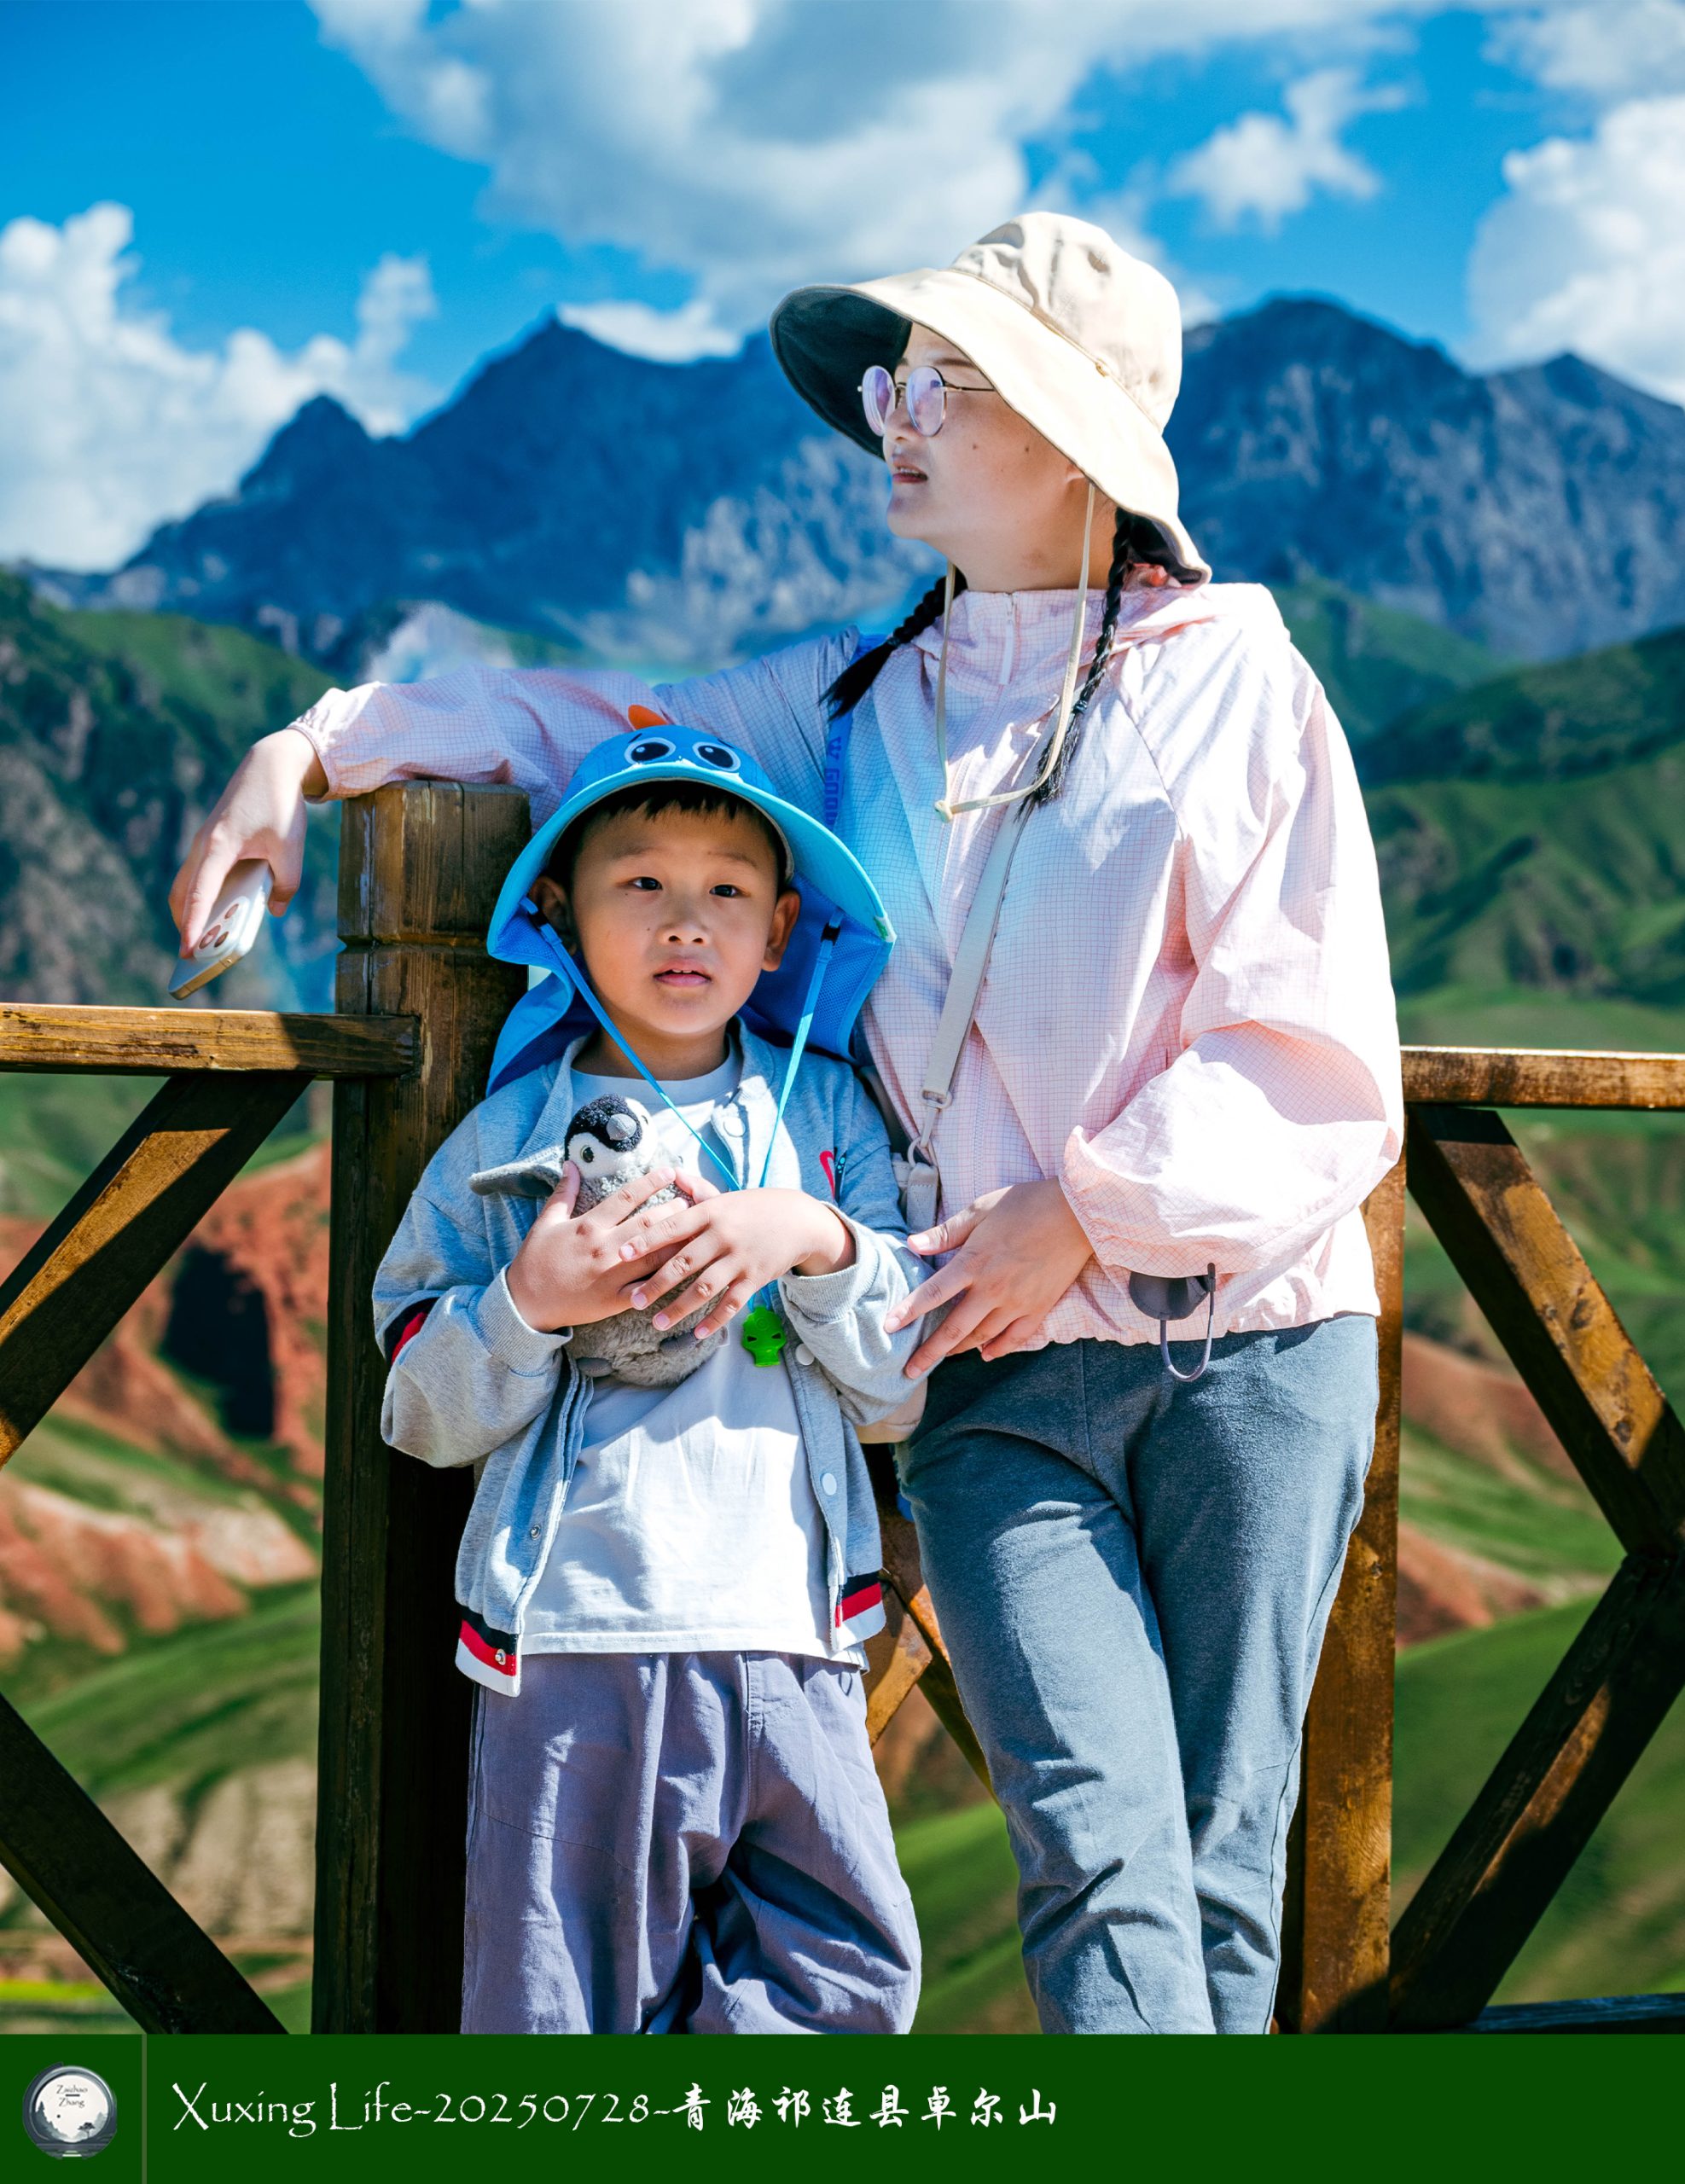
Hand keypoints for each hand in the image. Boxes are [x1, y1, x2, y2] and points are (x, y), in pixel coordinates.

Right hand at [169, 727, 326, 949]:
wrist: (270, 765)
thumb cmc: (280, 805)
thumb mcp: (291, 849)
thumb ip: (286, 885)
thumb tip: (275, 912)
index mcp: (220, 846)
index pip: (200, 894)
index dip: (192, 925)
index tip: (187, 952)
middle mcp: (203, 844)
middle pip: (182, 893)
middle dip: (184, 925)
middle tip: (192, 957)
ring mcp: (202, 841)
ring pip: (185, 884)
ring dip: (189, 911)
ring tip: (201, 941)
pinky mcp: (209, 840)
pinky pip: (196, 874)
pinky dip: (198, 895)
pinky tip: (218, 912)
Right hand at [506, 1165, 711, 1332]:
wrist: (526, 1302)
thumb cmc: (536, 1260)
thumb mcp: (546, 1222)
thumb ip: (563, 1193)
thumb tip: (571, 1164)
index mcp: (589, 1225)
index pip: (626, 1197)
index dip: (650, 1182)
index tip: (670, 1172)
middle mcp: (604, 1247)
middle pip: (647, 1223)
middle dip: (673, 1210)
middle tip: (692, 1201)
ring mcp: (612, 1275)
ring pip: (654, 1254)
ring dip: (677, 1241)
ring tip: (695, 1230)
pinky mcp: (615, 1300)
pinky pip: (647, 1289)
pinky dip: (666, 1280)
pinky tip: (685, 1272)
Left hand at [625, 1188, 853, 1341]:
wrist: (800, 1220)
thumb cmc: (755, 1208)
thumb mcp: (726, 1196)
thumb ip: (697, 1189)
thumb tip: (672, 1174)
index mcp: (711, 1212)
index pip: (672, 1226)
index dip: (646, 1240)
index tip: (622, 1254)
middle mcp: (723, 1235)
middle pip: (683, 1262)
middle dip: (656, 1283)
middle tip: (633, 1301)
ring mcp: (740, 1259)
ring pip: (704, 1288)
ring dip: (679, 1308)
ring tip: (657, 1323)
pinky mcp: (755, 1278)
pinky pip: (731, 1303)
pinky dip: (714, 1320)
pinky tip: (697, 1334)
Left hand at [884, 1180, 1092, 1375]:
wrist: (1077, 1213)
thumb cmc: (1026, 1204)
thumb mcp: (980, 1209)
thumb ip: (946, 1233)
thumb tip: (912, 1244)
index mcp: (974, 1262)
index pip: (933, 1294)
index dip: (908, 1312)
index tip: (888, 1328)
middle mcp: (993, 1288)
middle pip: (954, 1328)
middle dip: (929, 1353)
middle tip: (910, 1371)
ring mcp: (1018, 1302)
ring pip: (982, 1336)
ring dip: (959, 1351)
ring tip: (942, 1359)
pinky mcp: (1039, 1307)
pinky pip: (1015, 1338)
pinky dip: (998, 1349)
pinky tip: (985, 1356)